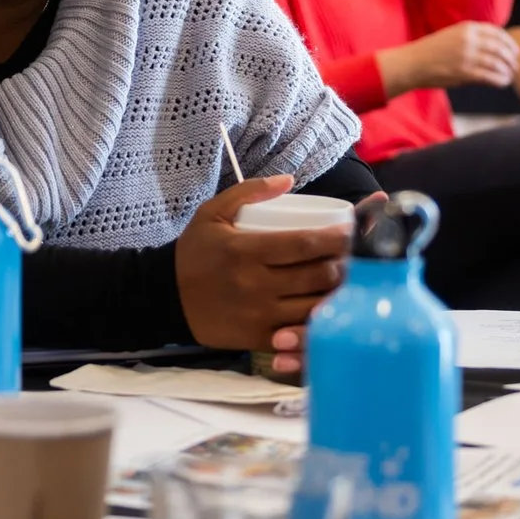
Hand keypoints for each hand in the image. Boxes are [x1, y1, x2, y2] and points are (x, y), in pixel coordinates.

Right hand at [174, 175, 350, 355]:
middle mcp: (256, 285)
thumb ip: (249, 191)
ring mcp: (259, 315)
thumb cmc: (195, 252)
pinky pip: (299, 334)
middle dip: (344, 265)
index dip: (335, 238)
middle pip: (317, 276)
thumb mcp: (213, 213)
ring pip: (314, 306)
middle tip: (354, 257)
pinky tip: (329, 310)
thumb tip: (289, 179)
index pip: (305, 244)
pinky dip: (318, 322)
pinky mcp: (259, 338)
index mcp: (246, 251)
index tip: (351, 232)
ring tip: (348, 282)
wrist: (164, 297)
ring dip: (337, 294)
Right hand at [381, 21, 517, 93]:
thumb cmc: (430, 52)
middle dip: (511, 58)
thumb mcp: (452, 36)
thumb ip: (471, 38)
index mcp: (467, 28)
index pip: (497, 33)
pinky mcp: (464, 72)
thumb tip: (493, 48)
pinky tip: (502, 82)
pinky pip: (490, 76)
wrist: (412, 63)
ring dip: (507, 70)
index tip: (515, 51)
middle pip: (500, 48)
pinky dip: (500, 80)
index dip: (509, 43)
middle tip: (515, 66)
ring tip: (510, 75)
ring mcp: (467, 56)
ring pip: (497, 63)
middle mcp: (469, 40)